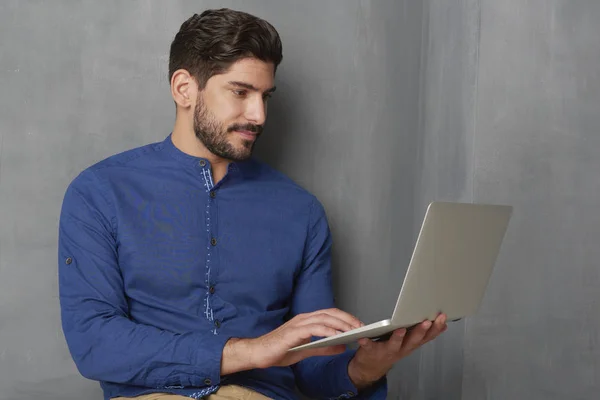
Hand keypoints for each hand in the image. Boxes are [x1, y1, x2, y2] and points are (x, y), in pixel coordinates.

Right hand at [222, 308, 361, 373]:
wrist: (258, 353)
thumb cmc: (279, 350)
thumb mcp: (306, 351)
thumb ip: (324, 348)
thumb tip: (342, 346)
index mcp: (307, 320)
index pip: (331, 314)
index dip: (346, 318)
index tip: (359, 325)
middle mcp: (304, 318)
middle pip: (331, 313)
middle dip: (348, 319)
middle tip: (361, 327)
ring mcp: (299, 323)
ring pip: (325, 318)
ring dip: (341, 324)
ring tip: (353, 331)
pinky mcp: (294, 331)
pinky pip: (315, 328)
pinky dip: (328, 330)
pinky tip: (337, 335)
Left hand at [348, 313, 447, 389]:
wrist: (370, 368)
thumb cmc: (390, 350)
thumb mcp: (410, 342)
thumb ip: (423, 334)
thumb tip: (442, 325)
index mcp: (411, 344)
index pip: (427, 336)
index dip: (436, 328)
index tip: (442, 318)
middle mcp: (401, 349)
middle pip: (413, 340)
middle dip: (421, 331)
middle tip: (427, 321)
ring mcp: (387, 351)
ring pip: (394, 345)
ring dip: (398, 338)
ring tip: (401, 329)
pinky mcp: (371, 351)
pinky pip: (369, 346)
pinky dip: (366, 342)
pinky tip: (364, 338)